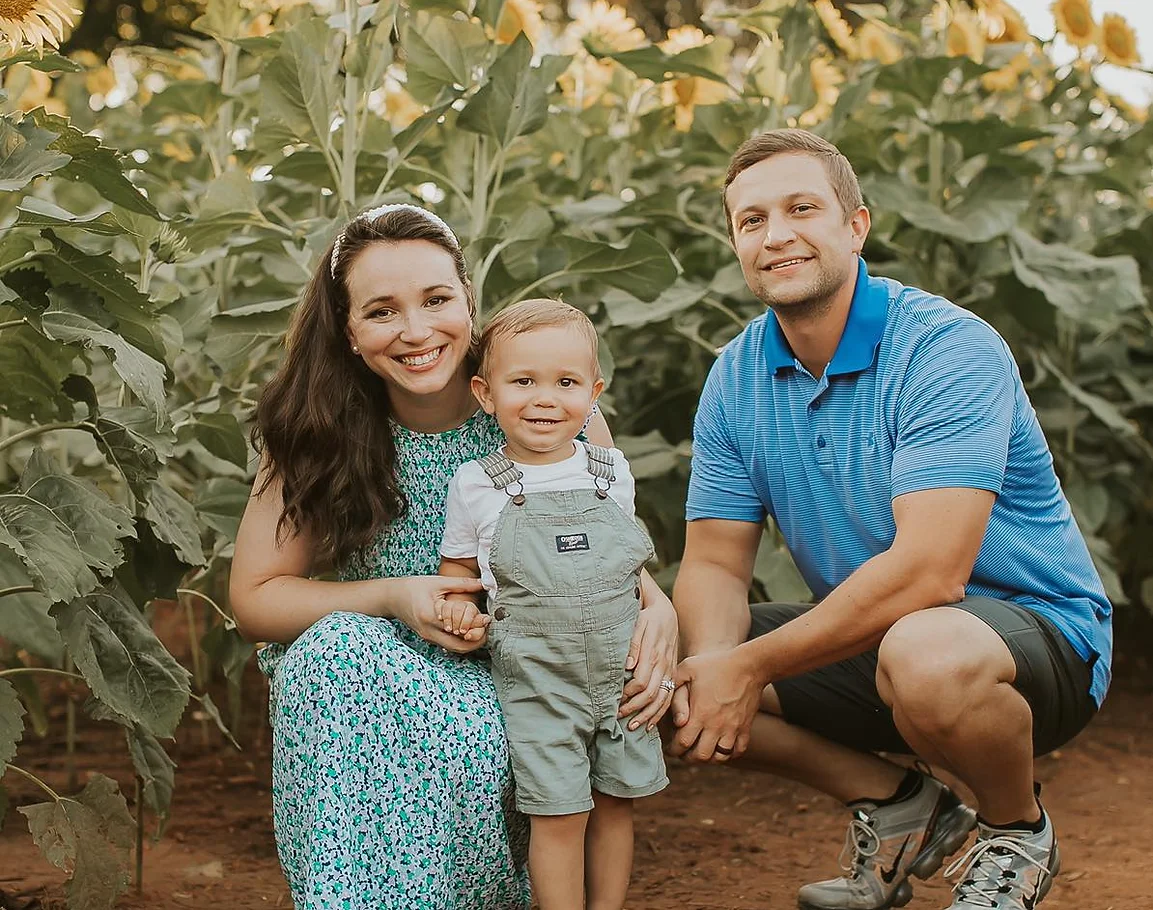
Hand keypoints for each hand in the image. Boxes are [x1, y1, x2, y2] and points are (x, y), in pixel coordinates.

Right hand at [393, 576, 487, 653]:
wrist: (392, 597)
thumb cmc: (414, 587)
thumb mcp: (438, 582)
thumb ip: (461, 583)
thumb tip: (484, 583)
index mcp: (431, 616)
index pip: (459, 629)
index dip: (476, 627)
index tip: (487, 619)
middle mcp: (429, 631)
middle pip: (459, 646)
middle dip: (477, 641)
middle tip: (487, 628)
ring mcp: (428, 637)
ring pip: (454, 648)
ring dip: (469, 642)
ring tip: (481, 629)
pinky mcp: (428, 638)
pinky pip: (448, 644)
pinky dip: (460, 640)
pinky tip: (469, 629)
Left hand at [618, 589, 678, 731]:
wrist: (667, 613)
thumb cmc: (648, 618)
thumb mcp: (639, 624)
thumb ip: (633, 644)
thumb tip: (627, 665)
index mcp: (653, 654)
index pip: (640, 681)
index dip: (627, 694)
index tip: (614, 701)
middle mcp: (663, 665)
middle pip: (650, 694)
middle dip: (633, 708)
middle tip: (617, 717)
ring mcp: (669, 671)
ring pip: (661, 699)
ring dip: (647, 715)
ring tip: (632, 726)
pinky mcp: (672, 674)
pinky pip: (669, 697)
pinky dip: (660, 712)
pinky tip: (650, 724)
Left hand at [670, 645, 763, 762]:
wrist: (749, 665)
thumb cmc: (715, 665)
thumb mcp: (687, 669)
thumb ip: (675, 693)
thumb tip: (677, 721)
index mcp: (700, 713)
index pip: (683, 743)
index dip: (673, 749)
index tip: (670, 747)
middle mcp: (716, 725)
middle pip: (700, 756)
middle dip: (688, 757)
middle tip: (683, 752)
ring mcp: (733, 728)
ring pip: (719, 757)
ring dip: (708, 758)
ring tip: (700, 750)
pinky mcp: (745, 728)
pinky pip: (738, 751)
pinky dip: (728, 754)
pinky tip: (720, 746)